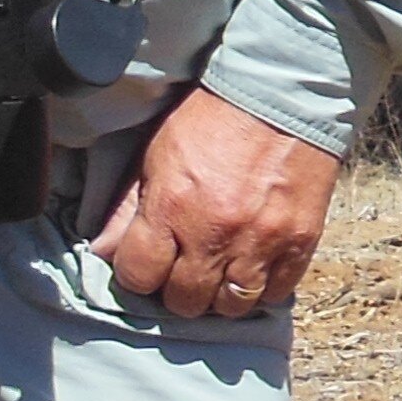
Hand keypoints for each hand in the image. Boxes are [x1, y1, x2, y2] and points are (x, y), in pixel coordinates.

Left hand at [94, 86, 340, 316]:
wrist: (282, 93)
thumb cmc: (212, 117)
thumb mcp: (157, 153)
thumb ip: (128, 206)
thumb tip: (101, 250)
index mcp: (172, 206)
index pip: (138, 277)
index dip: (138, 274)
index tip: (147, 263)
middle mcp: (214, 233)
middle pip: (185, 301)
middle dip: (177, 290)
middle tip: (183, 269)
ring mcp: (261, 242)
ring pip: (231, 307)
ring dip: (220, 296)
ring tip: (219, 274)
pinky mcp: (299, 243)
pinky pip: (276, 294)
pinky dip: (262, 288)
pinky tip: (253, 266)